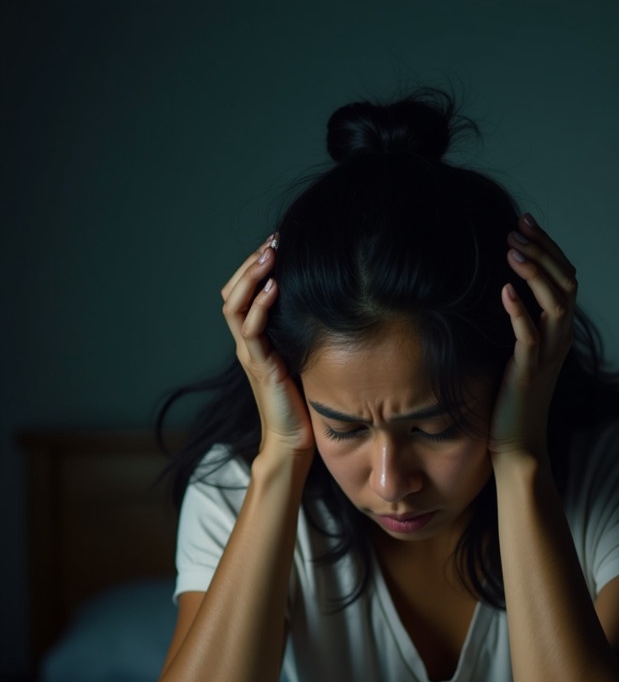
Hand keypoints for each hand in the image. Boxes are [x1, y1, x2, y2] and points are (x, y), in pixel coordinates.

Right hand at [221, 237, 314, 456]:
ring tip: (268, 255)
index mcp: (254, 339)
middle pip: (232, 292)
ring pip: (234, 306)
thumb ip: (301, 332)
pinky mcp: (259, 367)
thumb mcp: (303, 356)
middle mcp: (246, 343)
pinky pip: (250, 331)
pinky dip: (260, 306)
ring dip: (251, 277)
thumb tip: (324, 302)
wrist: (295, 441)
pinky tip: (274, 288)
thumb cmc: (303, 402)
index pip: (242, 293)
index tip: (276, 243)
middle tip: (272, 240)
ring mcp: (249, 354)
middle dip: (250, 263)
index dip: (254, 267)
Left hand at [489, 214, 576, 459]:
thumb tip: (503, 286)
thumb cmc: (511, 398)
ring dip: (535, 273)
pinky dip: (519, 311)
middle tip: (517, 229)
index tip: (525, 222)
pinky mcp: (528, 373)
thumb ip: (520, 321)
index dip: (548, 247)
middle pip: (566, 283)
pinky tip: (504, 290)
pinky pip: (530, 337)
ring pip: (556, 304)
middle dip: (543, 251)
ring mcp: (548, 356)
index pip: (565, 277)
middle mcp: (561, 339)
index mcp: (560, 330)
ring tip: (512, 250)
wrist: (516, 444)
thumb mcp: (519, 351)